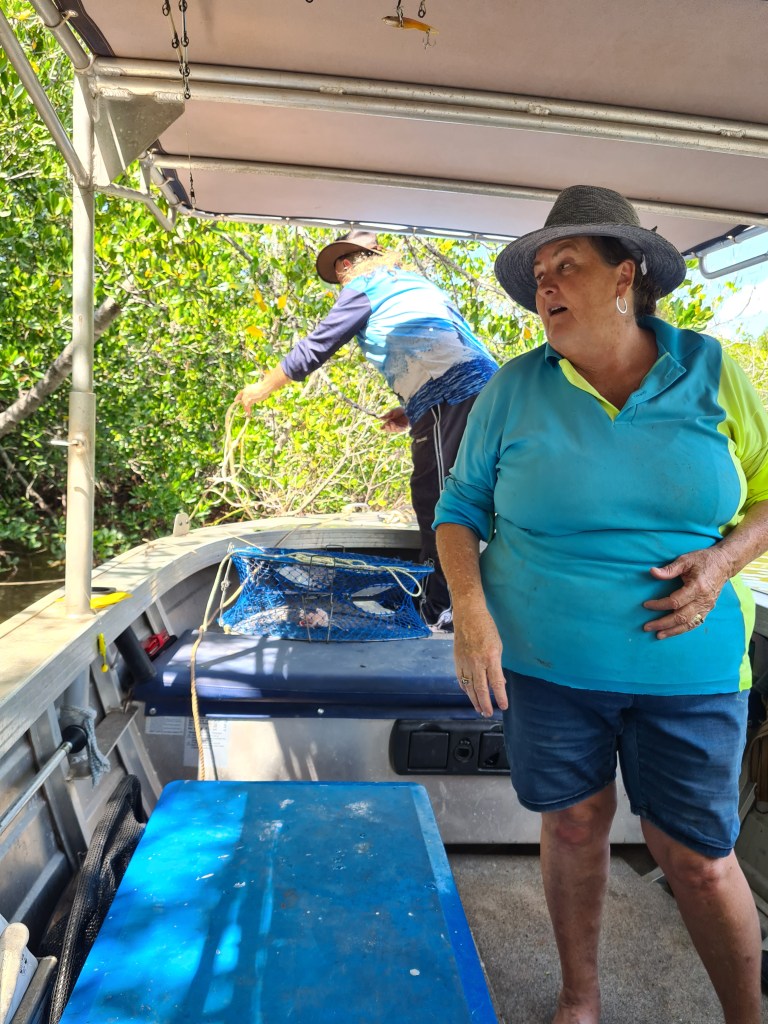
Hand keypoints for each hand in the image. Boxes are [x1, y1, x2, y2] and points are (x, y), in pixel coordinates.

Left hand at [236, 380, 272, 414]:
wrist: (264, 388)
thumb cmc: (263, 387)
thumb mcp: (256, 388)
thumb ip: (253, 391)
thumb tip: (255, 394)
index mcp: (246, 389)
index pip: (240, 393)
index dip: (238, 397)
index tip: (235, 400)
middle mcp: (245, 392)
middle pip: (242, 400)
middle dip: (244, 405)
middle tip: (245, 409)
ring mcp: (247, 396)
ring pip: (244, 404)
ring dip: (246, 408)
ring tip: (247, 412)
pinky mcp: (249, 400)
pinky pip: (247, 406)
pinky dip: (248, 410)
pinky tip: (249, 413)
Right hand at [379, 406, 408, 432]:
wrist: (409, 410)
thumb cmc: (401, 410)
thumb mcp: (392, 412)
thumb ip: (387, 416)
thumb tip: (380, 418)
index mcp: (391, 421)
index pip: (386, 425)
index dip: (384, 427)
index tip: (381, 428)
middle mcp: (394, 424)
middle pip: (389, 429)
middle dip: (387, 428)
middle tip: (387, 424)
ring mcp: (399, 427)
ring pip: (394, 430)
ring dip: (392, 427)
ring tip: (391, 423)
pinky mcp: (403, 428)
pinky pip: (399, 430)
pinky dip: (396, 428)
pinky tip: (395, 426)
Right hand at [453, 601, 506, 715]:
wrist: (468, 616)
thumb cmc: (486, 628)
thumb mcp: (498, 646)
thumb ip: (497, 666)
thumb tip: (499, 682)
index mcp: (490, 658)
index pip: (496, 683)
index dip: (500, 697)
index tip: (503, 706)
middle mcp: (477, 662)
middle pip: (481, 689)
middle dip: (485, 704)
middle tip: (488, 714)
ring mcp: (465, 662)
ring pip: (469, 687)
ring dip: (474, 700)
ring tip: (479, 710)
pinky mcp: (457, 660)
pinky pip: (461, 678)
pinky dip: (465, 688)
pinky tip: (469, 694)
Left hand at [642, 545, 731, 638]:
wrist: (724, 563)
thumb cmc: (703, 560)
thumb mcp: (685, 560)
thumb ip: (669, 569)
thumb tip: (652, 572)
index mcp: (697, 587)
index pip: (675, 602)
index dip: (659, 605)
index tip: (646, 605)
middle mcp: (703, 600)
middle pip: (681, 617)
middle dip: (663, 623)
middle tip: (647, 627)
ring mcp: (707, 606)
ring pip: (689, 624)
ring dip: (672, 631)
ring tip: (658, 635)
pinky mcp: (709, 609)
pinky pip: (695, 623)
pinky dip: (683, 629)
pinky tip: (672, 632)